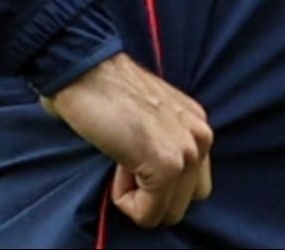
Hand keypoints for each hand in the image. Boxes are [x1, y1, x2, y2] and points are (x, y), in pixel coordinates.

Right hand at [40, 53, 215, 228]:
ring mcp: (187, 152)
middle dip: (150, 194)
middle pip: (183, 202)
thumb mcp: (148, 117)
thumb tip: (153, 185)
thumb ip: (163, 143)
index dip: (154, 181)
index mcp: (197, 125)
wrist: (83, 69)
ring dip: (137, 196)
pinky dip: (124, 199)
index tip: (131, 152)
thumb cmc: (102, 93)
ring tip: (121, 155)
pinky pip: (147, 213)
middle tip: (124, 156)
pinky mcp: (167, 166)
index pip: (190, 185)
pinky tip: (116, 161)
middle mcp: (201, 137)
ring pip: (168, 213)